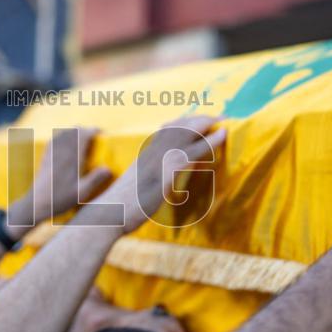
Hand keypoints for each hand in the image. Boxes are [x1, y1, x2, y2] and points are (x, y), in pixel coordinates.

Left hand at [8, 127, 111, 232]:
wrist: (37, 203)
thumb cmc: (60, 199)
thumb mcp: (81, 192)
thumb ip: (95, 179)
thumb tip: (108, 168)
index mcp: (71, 157)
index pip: (83, 134)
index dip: (94, 130)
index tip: (102, 133)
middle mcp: (61, 151)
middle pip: (74, 130)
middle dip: (86, 130)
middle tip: (95, 137)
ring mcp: (52, 153)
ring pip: (65, 133)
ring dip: (75, 133)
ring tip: (83, 141)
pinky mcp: (46, 157)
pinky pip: (55, 140)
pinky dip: (64, 138)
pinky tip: (67, 146)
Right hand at [87, 116, 225, 231]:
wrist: (106, 215)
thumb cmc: (117, 208)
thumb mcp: (134, 189)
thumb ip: (147, 181)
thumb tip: (158, 184)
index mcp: (144, 154)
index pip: (168, 130)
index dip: (185, 122)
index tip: (200, 119)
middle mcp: (151, 152)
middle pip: (179, 126)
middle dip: (200, 119)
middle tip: (220, 116)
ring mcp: (157, 161)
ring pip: (186, 134)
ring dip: (207, 124)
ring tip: (224, 120)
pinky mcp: (164, 173)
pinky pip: (191, 152)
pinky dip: (209, 142)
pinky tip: (221, 136)